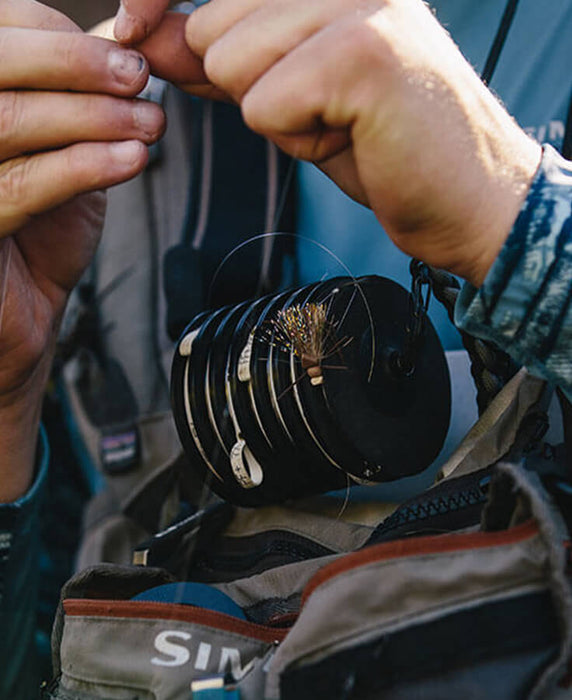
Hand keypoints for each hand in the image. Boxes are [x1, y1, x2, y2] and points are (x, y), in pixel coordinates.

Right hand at [0, 0, 164, 500]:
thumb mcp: (60, 154)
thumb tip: (119, 44)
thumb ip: (76, 100)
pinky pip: (18, 185)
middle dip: (74, 65)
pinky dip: (81, 166)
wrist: (16, 321)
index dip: (59, 35)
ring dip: (90, 118)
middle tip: (138, 79)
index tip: (125, 57)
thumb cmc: (36, 238)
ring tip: (148, 126)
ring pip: (7, 123)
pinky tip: (131, 162)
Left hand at [128, 0, 540, 287]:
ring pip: (232, 64)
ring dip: (279, 118)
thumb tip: (146, 35)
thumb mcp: (290, 95)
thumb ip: (221, 60)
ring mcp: (358, 2)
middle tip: (322, 110)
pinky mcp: (362, 52)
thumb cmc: (381, 147)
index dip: (160, 4)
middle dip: (249, 91)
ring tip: (342, 122)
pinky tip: (353, 137)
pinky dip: (299, 140)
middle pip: (210, 28)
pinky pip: (265, 106)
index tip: (130, 23)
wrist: (464, 198)